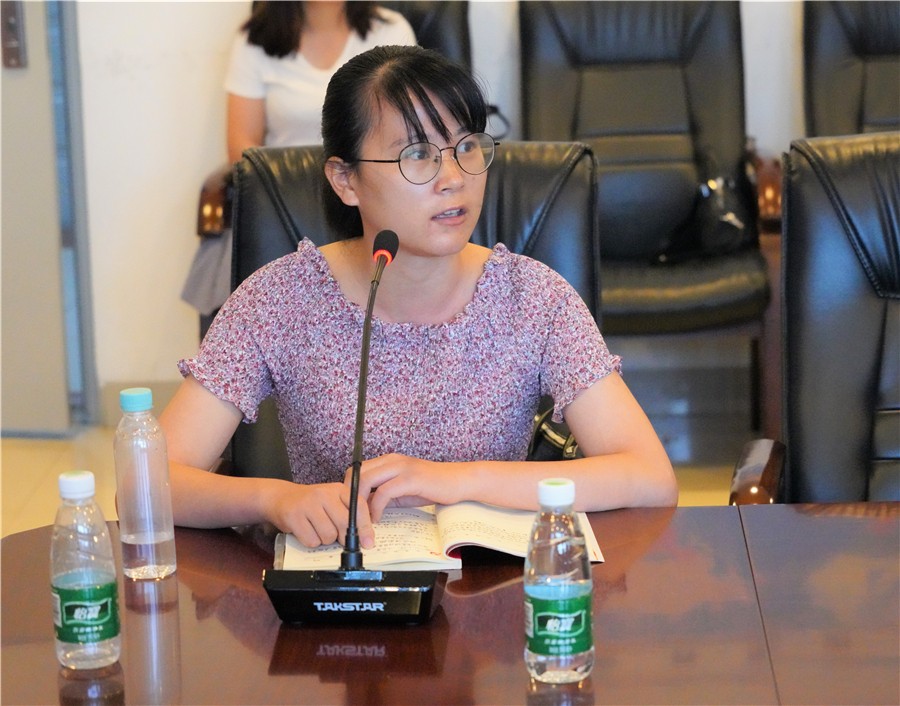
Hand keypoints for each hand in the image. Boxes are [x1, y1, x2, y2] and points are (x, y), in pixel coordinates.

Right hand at [267, 481, 374, 549]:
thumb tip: (365, 539)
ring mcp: (308, 504)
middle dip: (343, 537)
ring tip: (317, 529)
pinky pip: (311, 541)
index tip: (368, 543)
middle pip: (344, 524)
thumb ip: (348, 515)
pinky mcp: (294, 517)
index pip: (359, 507)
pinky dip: (311, 541)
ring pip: (328, 536)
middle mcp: (324, 494)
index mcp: (338, 489)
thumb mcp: (333, 502)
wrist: (281, 497)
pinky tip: (306, 531)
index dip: (365, 528)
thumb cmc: (312, 503)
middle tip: (337, 538)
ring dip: (324, 540)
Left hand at [349, 454, 465, 521]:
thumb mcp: (403, 490)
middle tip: (353, 515)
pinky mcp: (410, 478)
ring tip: (363, 520)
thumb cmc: (432, 487)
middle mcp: (392, 460)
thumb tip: (363, 507)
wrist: (459, 482)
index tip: (350, 507)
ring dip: (360, 504)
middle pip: (356, 473)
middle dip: (350, 496)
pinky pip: (383, 492)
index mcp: (389, 460)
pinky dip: (376, 508)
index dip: (349, 489)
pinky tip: (378, 518)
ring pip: (366, 481)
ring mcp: (401, 467)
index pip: (357, 469)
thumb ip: (383, 494)